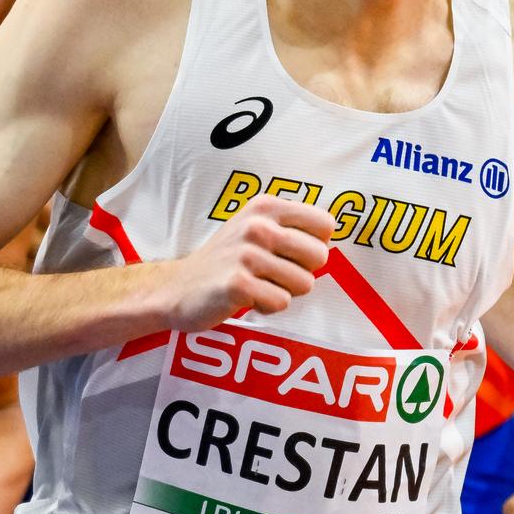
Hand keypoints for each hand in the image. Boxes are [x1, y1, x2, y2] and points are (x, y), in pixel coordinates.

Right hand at [165, 195, 332, 330]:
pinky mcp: (237, 284)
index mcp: (266, 206)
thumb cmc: (227, 260)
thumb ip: (292, 225)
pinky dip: (267, 307)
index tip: (289, 254)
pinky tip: (246, 298)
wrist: (178, 287)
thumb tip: (334, 236)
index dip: (313, 246)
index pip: (326, 225)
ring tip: (257, 284)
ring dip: (283, 291)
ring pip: (304, 283)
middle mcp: (257, 225)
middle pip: (320, 256)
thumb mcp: (255, 226)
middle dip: (302, 272)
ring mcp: (246, 254)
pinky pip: (281, 302)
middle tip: (272, 274)